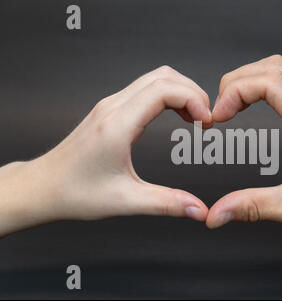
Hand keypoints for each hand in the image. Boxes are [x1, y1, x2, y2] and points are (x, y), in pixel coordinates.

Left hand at [0, 66, 211, 236]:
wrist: (43, 187)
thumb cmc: (75, 193)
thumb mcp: (125, 201)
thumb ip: (167, 203)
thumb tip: (199, 210)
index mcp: (117, 125)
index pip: (164, 90)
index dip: (193, 99)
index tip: (206, 123)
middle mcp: (113, 108)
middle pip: (163, 76)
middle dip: (193, 92)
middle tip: (206, 120)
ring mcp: (110, 106)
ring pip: (155, 78)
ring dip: (181, 92)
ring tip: (195, 118)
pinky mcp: (110, 110)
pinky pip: (145, 89)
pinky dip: (168, 96)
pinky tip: (176, 116)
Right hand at [207, 55, 281, 273]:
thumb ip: (252, 207)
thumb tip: (217, 213)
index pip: (270, 82)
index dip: (235, 91)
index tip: (219, 116)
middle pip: (277, 67)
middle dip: (239, 80)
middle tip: (221, 108)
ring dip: (257, 79)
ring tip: (236, 105)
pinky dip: (275, 85)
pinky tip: (264, 106)